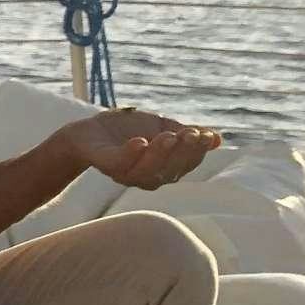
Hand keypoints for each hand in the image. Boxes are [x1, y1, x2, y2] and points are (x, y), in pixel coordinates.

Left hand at [56, 110, 221, 188]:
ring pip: (148, 170)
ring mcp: (126, 172)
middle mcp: (147, 177)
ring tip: (169, 136)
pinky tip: (140, 142)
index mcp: (164, 169)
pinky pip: (120, 163)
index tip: (207, 135)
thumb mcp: (160, 128)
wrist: (87, 133)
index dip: (198, 151)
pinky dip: (131, 154)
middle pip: (171, 170)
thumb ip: (186, 134)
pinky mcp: (105, 163)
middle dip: (183, 152)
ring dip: (160, 154)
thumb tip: (217, 138)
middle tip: (191, 133)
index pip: (186, 163)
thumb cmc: (127, 131)